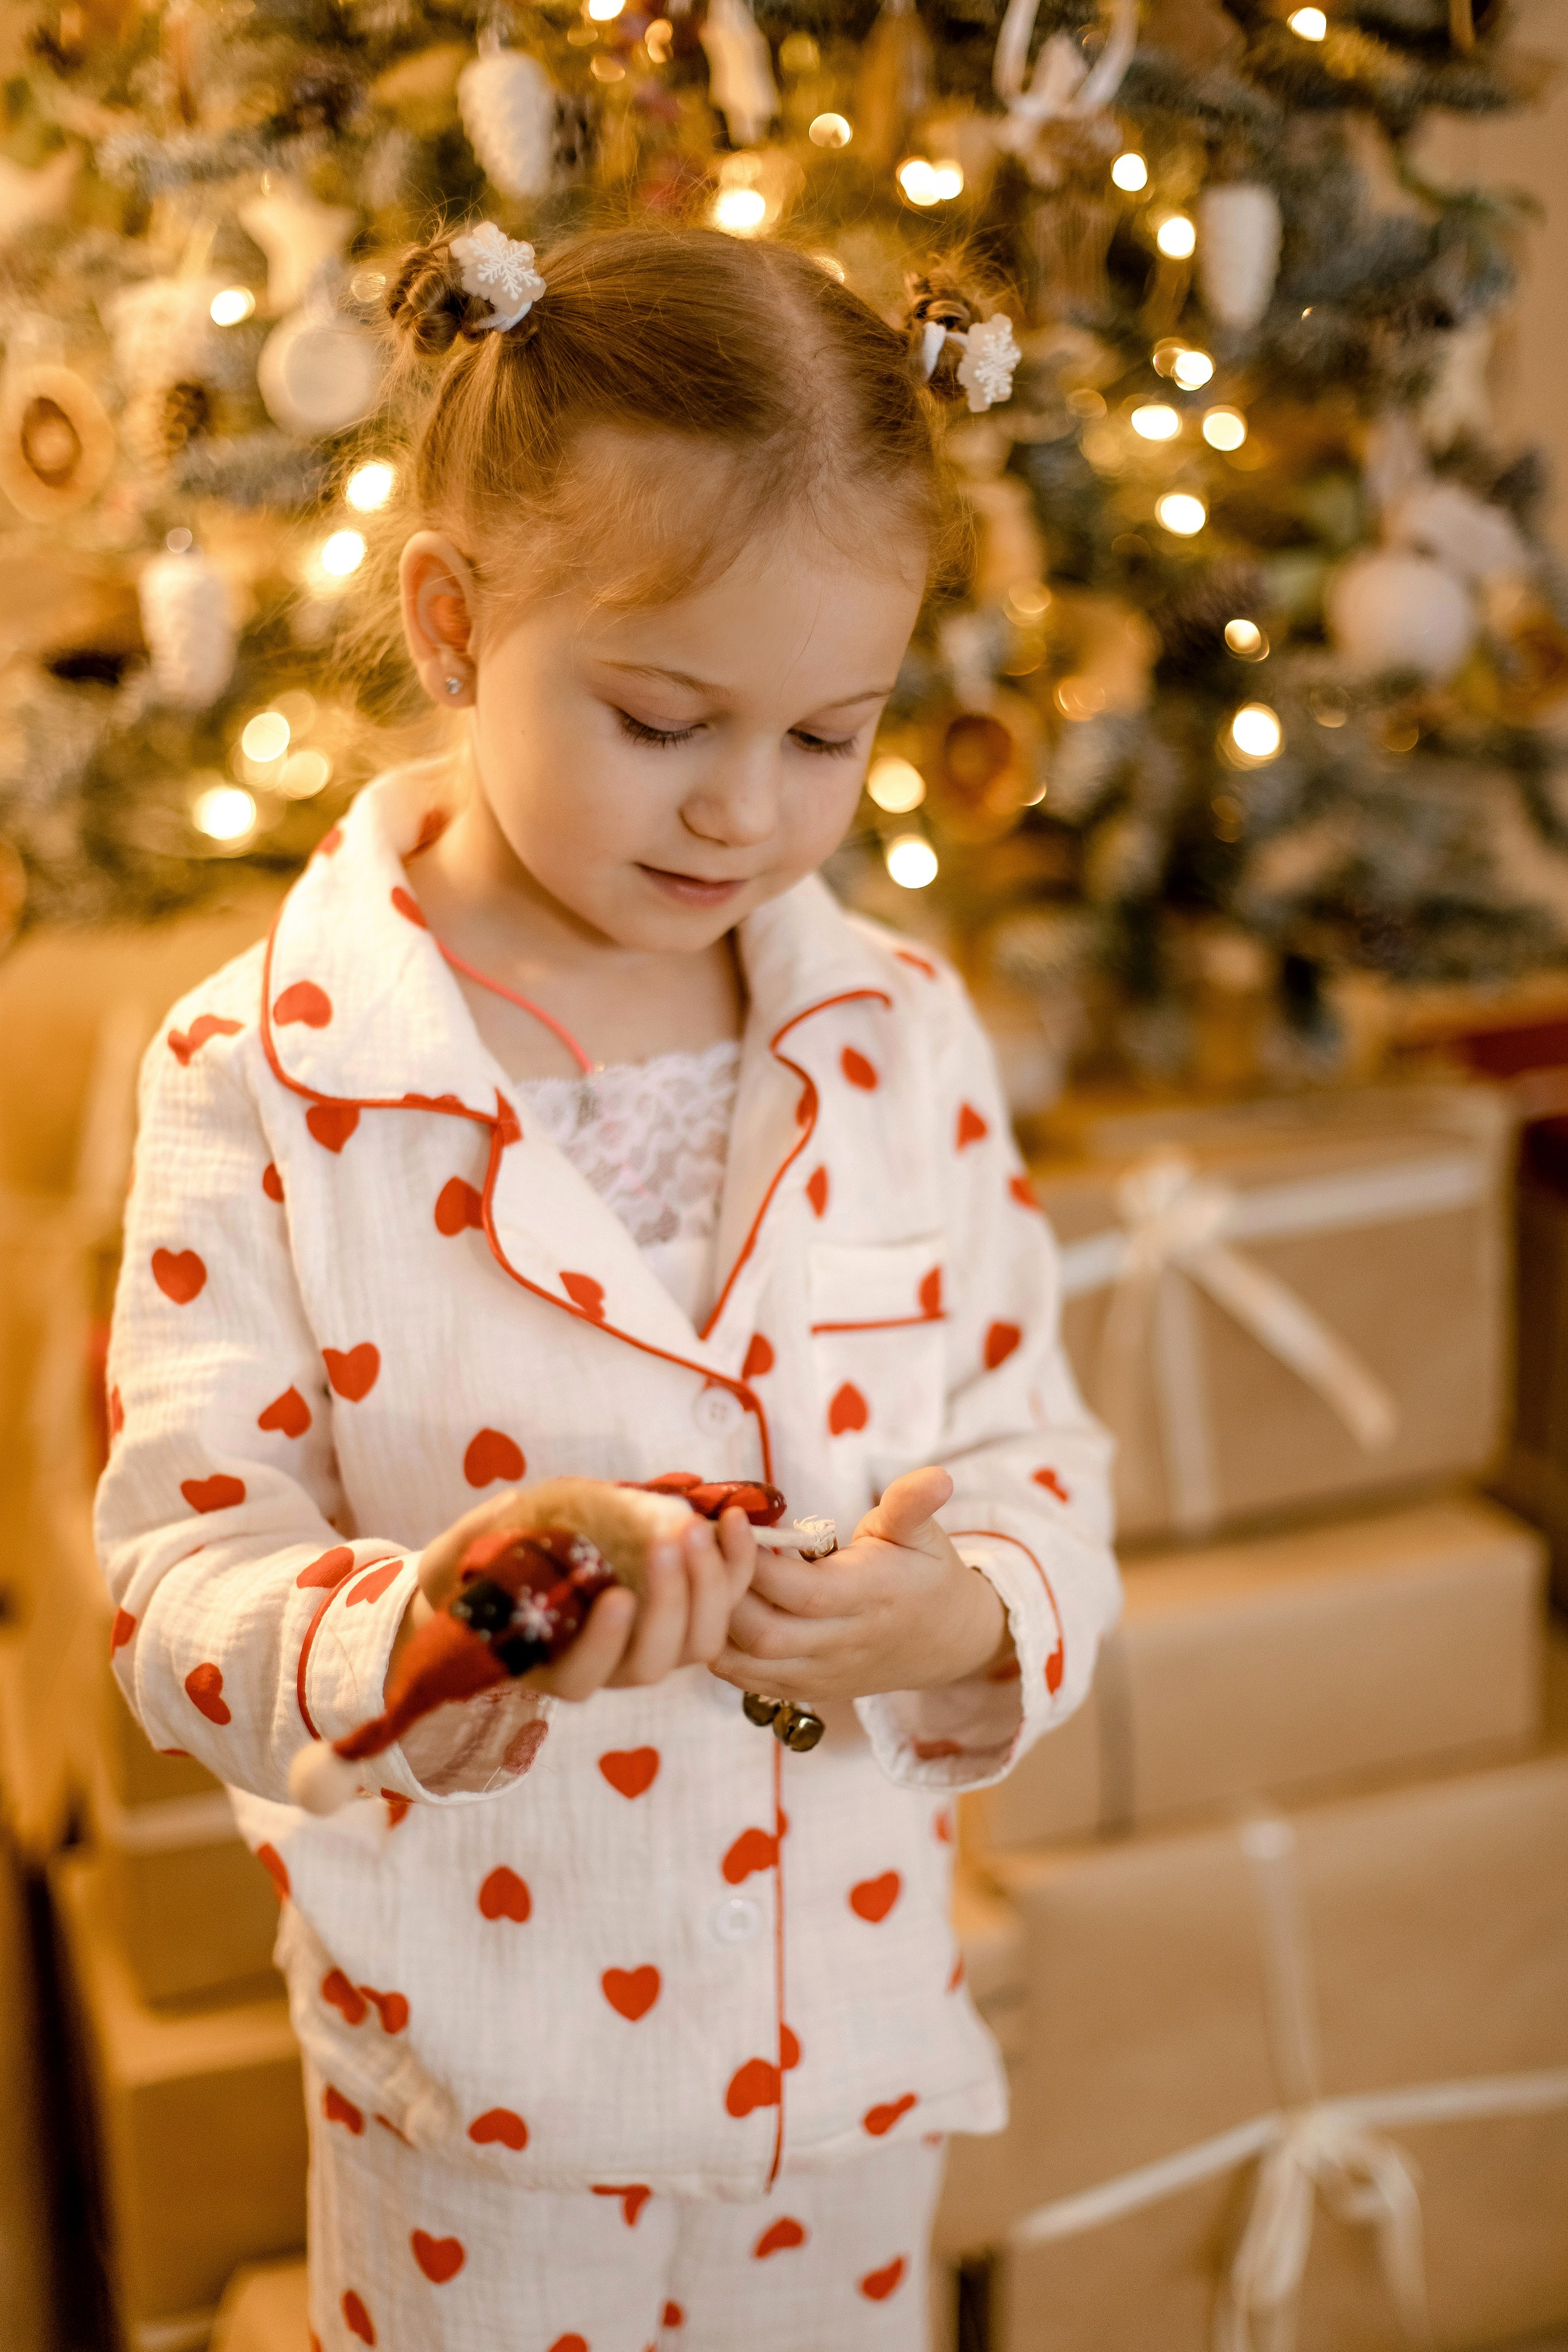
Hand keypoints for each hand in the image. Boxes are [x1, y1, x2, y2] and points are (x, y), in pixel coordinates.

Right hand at [384, 1492, 758, 1705]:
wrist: (534, 1548)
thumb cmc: (501, 1548)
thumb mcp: (489, 1535)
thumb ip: (498, 1532)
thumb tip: (517, 1511)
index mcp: (551, 1660)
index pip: (581, 1677)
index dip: (602, 1645)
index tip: (616, 1595)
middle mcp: (608, 1667)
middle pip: (651, 1662)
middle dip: (667, 1603)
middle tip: (666, 1542)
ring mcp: (654, 1644)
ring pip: (697, 1643)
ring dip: (707, 1586)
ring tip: (697, 1528)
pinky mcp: (690, 1614)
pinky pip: (727, 1604)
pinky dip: (737, 1565)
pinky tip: (733, 1519)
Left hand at [708, 1466, 1008, 1703]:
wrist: (945, 1641)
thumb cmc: (925, 1574)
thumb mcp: (923, 1532)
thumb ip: (912, 1504)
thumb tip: (938, 1477)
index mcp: (871, 1598)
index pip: (802, 1591)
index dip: (757, 1561)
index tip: (728, 1519)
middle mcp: (843, 1644)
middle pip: (765, 1633)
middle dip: (722, 1590)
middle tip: (697, 1544)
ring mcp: (821, 1673)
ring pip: (748, 1662)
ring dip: (712, 1619)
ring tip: (696, 1574)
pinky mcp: (805, 1688)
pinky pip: (746, 1679)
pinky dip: (718, 1647)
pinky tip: (706, 1608)